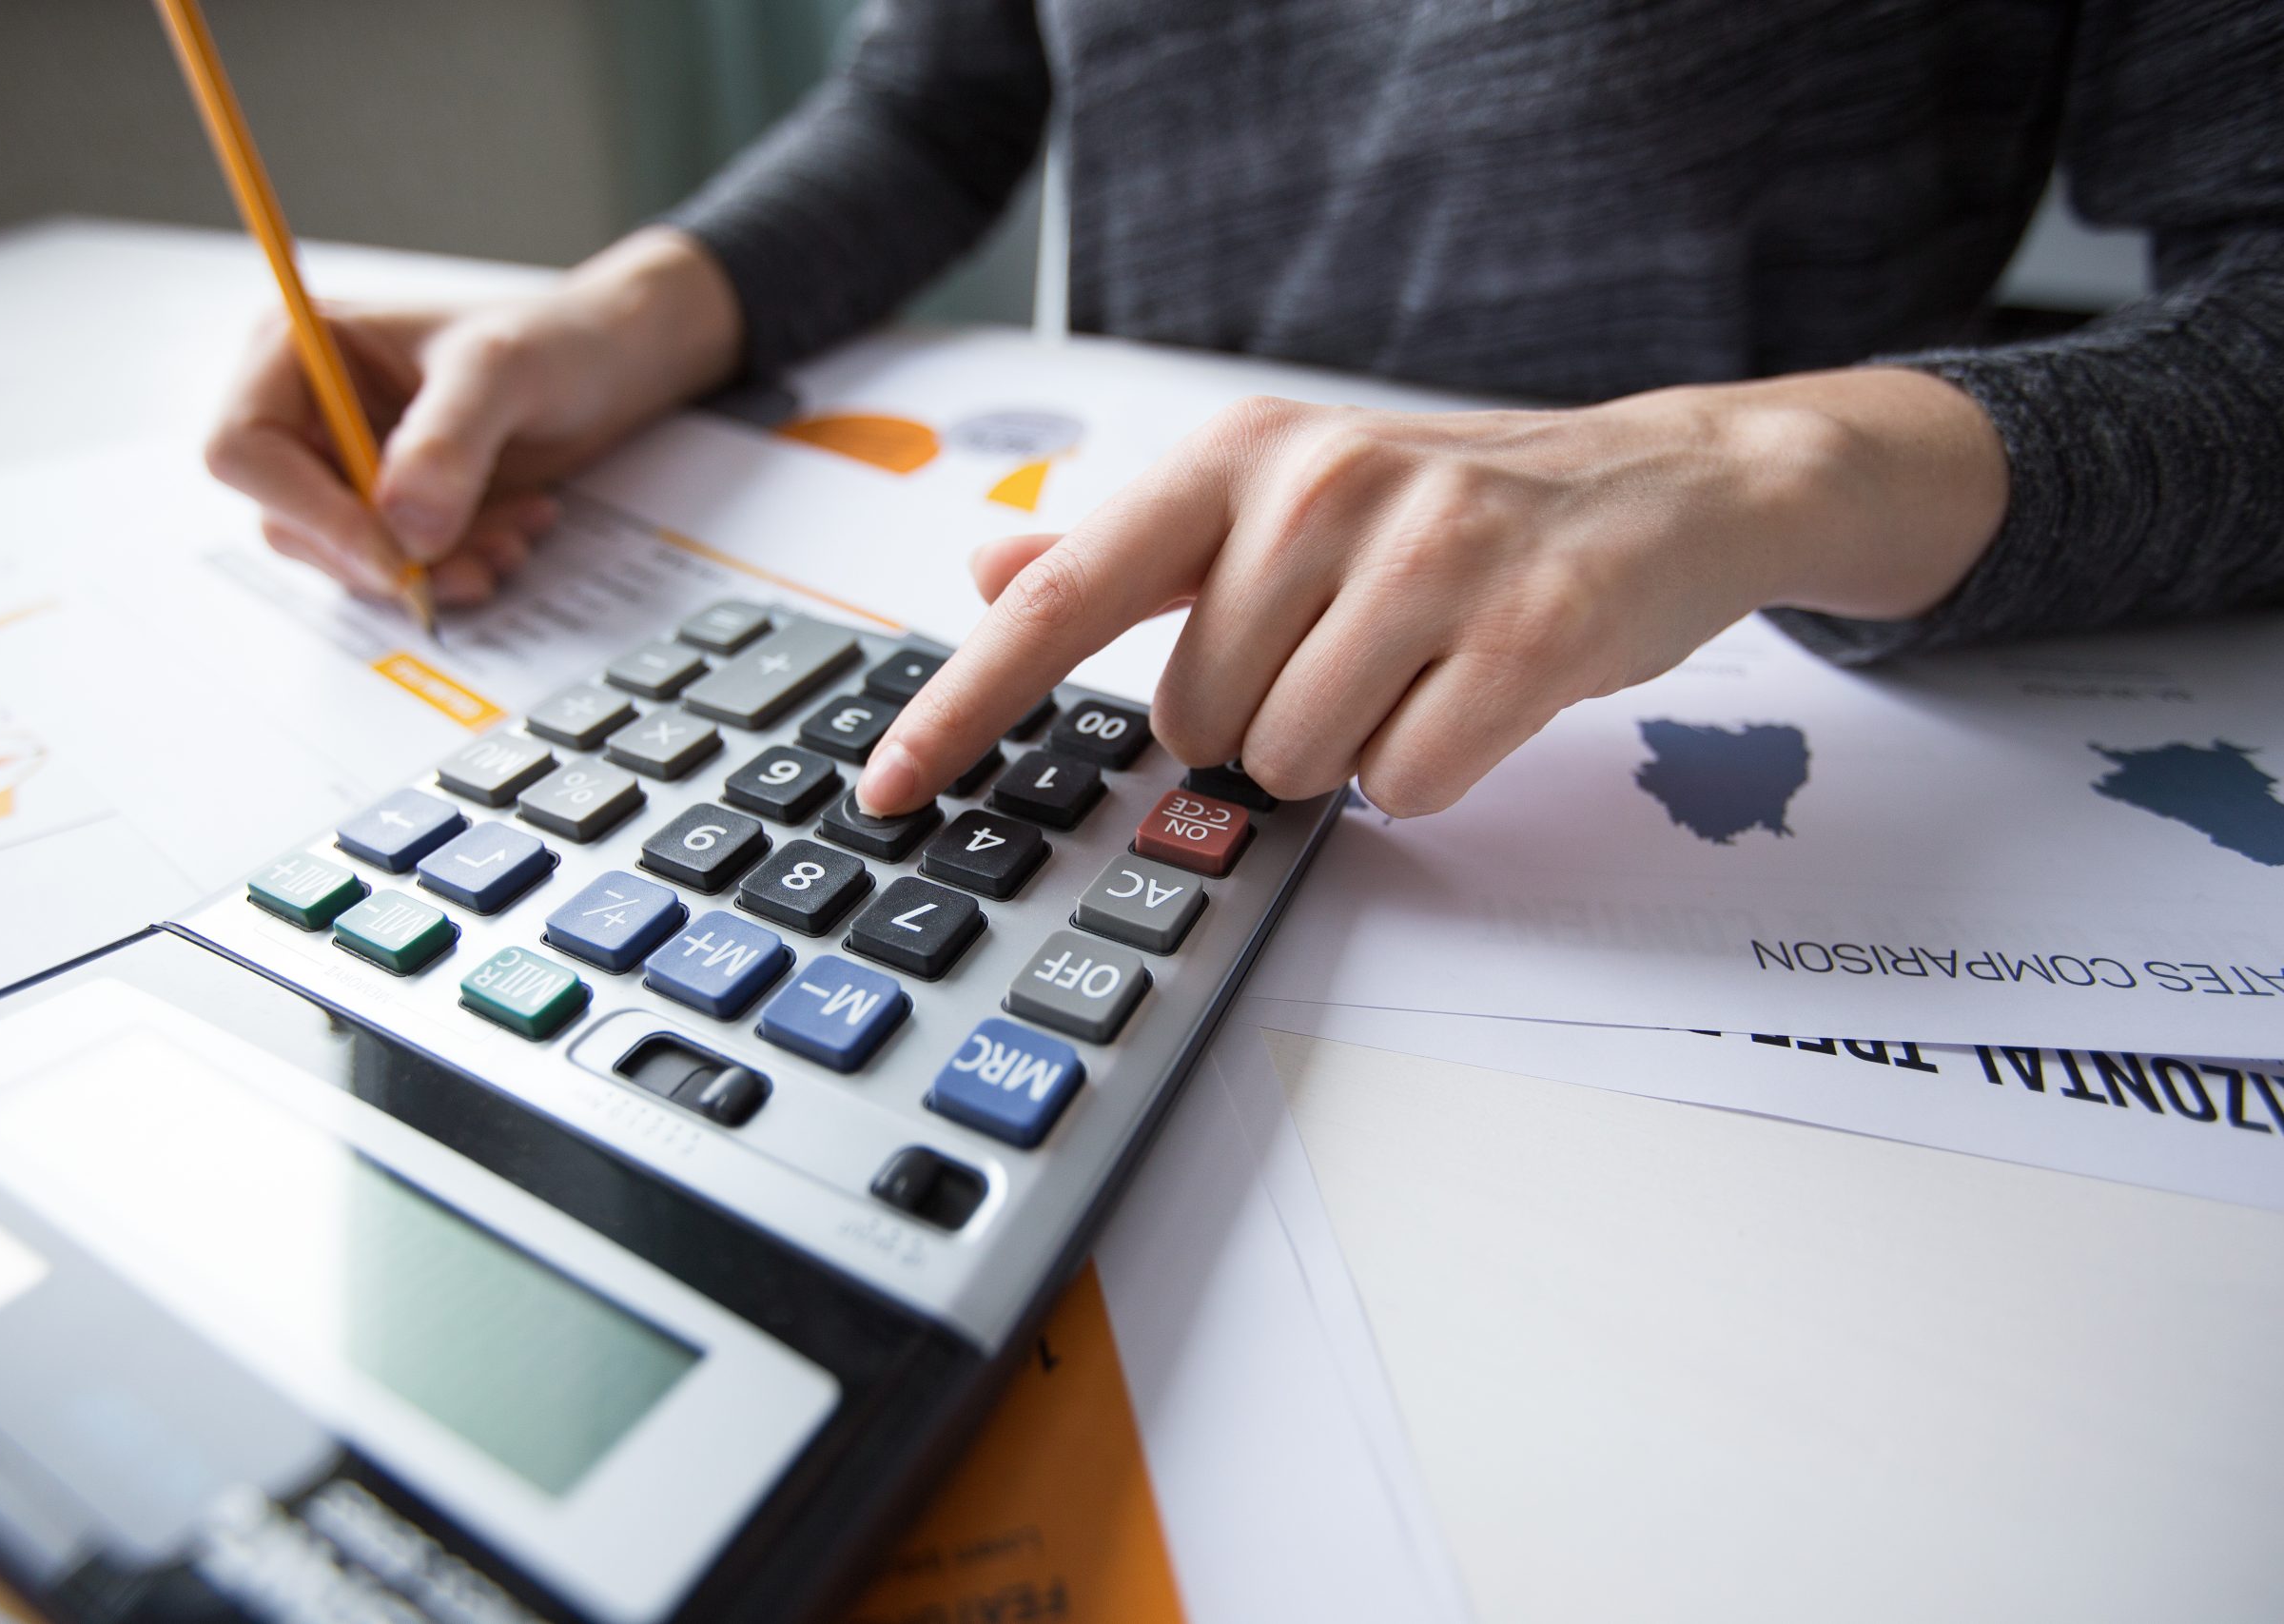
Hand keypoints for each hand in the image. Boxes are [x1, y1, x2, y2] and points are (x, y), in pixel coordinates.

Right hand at [205, 226, 741, 605]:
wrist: (609, 364)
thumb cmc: (551, 339)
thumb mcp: (504, 371)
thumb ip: (449, 440)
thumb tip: (402, 526)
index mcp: (296, 349)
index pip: (244, 449)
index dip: (312, 512)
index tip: (396, 553)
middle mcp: (305, 409)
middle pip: (291, 519)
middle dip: (386, 554)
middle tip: (478, 559)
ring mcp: (344, 463)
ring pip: (348, 556)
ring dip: (432, 568)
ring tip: (514, 538)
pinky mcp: (388, 507)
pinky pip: (396, 564)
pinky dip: (455, 565)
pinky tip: (515, 532)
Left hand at [855, 369, 2005, 816]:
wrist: (1663, 485)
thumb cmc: (1447, 509)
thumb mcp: (1277, 498)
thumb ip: (1129, 547)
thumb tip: (990, 566)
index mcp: (1238, 456)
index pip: (1065, 596)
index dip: (965, 702)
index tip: (887, 789)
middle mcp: (1320, 486)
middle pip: (1194, 721)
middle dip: (1256, 725)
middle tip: (1344, 657)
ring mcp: (1430, 554)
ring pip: (1296, 764)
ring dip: (1347, 752)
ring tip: (1413, 671)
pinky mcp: (1528, 631)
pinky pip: (1408, 784)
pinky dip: (1431, 773)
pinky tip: (1473, 697)